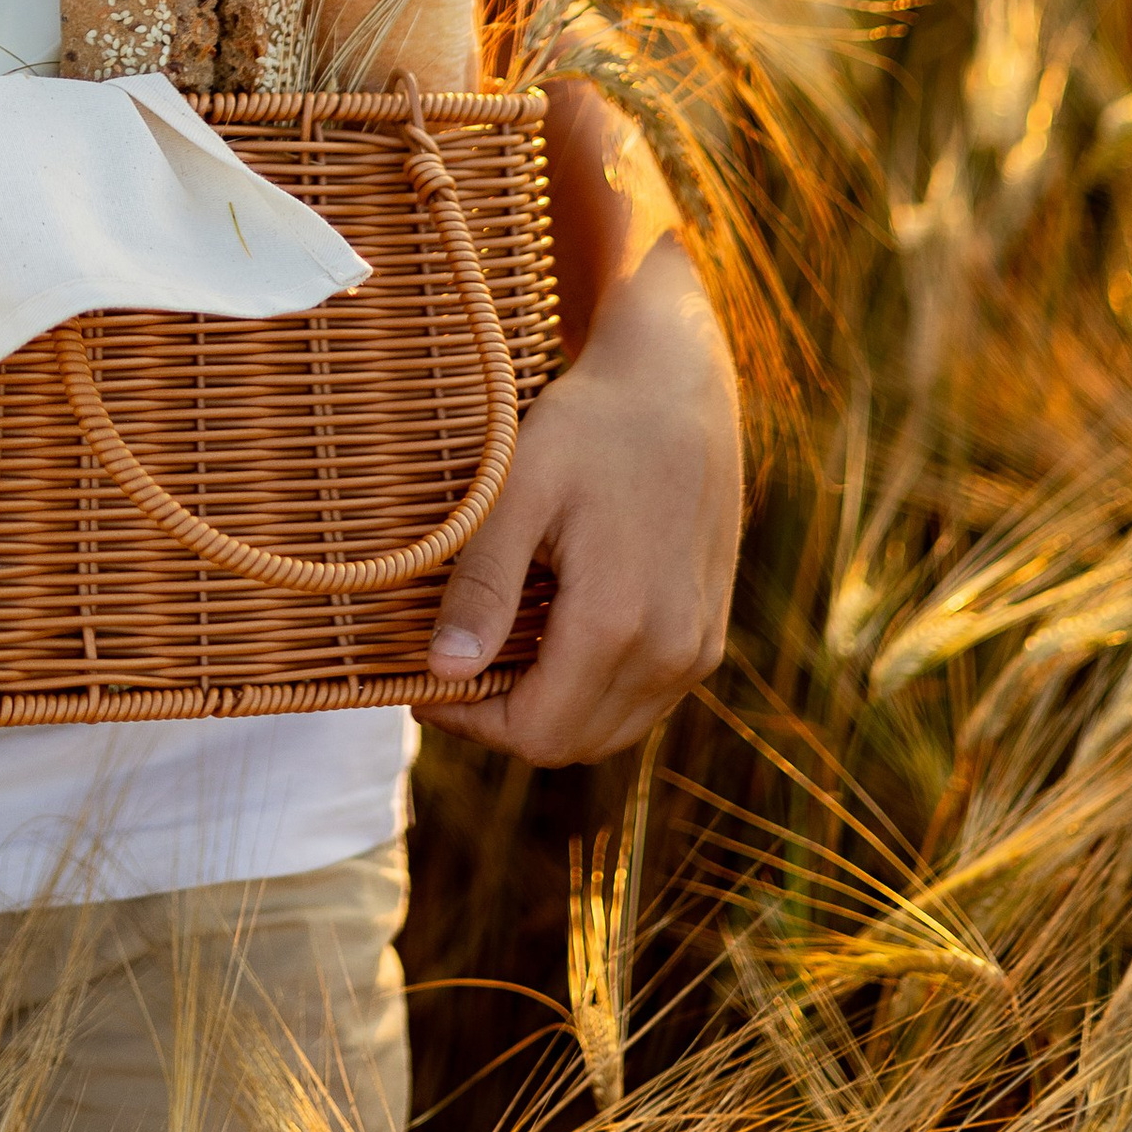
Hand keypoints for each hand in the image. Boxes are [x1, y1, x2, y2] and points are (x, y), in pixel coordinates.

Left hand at [416, 235, 741, 764]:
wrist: (677, 387)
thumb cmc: (589, 428)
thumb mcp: (517, 494)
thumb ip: (482, 587)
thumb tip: (443, 672)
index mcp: (618, 624)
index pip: (534, 733)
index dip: (469, 721)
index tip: (424, 681)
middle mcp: (670, 653)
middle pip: (570, 743)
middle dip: (502, 720)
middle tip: (451, 667)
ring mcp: (697, 648)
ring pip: (609, 731)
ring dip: (548, 710)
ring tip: (498, 649)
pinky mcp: (708, 634)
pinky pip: (642, 700)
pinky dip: (592, 692)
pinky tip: (554, 636)